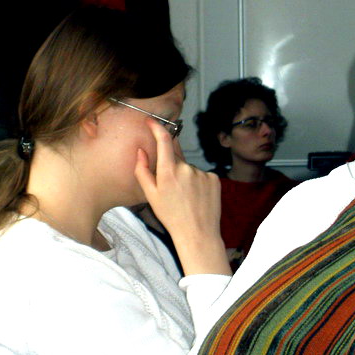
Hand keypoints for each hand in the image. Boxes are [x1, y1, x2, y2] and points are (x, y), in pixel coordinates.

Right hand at [135, 120, 230, 275]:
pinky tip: (197, 197)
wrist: (197, 234)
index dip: (157, 127)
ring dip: (186, 177)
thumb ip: (142, 170)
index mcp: (168, 172)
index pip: (164, 140)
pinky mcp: (214, 178)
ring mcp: (202, 172)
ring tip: (186, 197)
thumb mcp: (150, 195)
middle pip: (176, 158)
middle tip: (172, 188)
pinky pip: (202, 174)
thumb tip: (140, 150)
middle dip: (172, 167)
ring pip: (189, 168)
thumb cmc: (170, 216)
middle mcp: (186, 168)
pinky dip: (198, 182)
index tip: (152, 121)